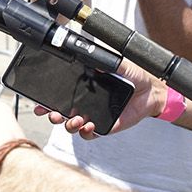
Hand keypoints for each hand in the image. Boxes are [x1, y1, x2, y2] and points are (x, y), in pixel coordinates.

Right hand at [34, 58, 161, 139]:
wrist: (152, 91)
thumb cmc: (136, 76)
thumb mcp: (120, 63)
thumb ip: (106, 60)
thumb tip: (93, 57)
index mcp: (85, 88)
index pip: (61, 94)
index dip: (48, 99)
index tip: (40, 101)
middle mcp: (86, 103)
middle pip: (61, 112)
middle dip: (52, 115)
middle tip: (52, 114)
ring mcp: (94, 116)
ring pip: (72, 125)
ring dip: (69, 125)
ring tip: (75, 120)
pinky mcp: (104, 127)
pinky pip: (89, 134)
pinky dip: (85, 133)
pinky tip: (89, 126)